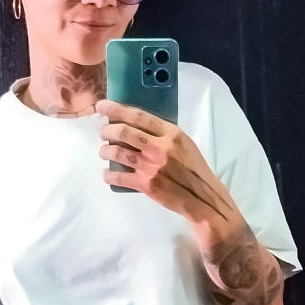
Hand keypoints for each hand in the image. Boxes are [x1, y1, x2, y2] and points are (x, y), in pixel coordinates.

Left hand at [95, 98, 237, 230]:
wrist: (202, 198)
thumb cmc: (193, 169)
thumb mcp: (183, 143)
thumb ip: (163, 134)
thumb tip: (137, 125)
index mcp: (171, 133)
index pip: (138, 116)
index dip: (116, 109)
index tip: (102, 106)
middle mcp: (160, 147)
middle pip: (124, 132)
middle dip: (107, 131)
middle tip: (103, 132)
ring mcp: (152, 167)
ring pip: (118, 153)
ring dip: (106, 151)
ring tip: (104, 152)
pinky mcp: (147, 185)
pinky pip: (119, 178)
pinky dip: (109, 175)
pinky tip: (107, 174)